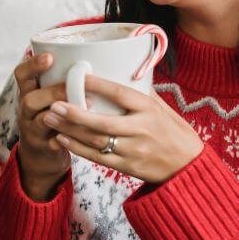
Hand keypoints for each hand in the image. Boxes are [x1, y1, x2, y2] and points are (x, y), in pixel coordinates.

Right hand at [12, 52, 70, 200]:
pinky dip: (66, 139)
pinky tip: (81, 135)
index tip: (50, 57)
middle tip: (73, 87)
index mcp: (29, 93)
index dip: (32, 65)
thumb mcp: (48, 97)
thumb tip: (94, 54)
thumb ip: (61, 80)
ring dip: (61, 115)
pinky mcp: (44, 148)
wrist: (40, 154)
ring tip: (84, 108)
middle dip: (52, 92)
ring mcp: (33, 131)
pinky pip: (53, 144)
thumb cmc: (51, 117)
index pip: (21, 75)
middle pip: (29, 99)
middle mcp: (27, 112)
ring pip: (39, 122)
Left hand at [41, 75, 202, 183]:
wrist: (188, 168)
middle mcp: (140, 130)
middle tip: (53, 103)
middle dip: (75, 114)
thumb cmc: (175, 133)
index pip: (120, 95)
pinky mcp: (127, 167)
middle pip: (102, 123)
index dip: (98, 85)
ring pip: (95, 141)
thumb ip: (140, 94)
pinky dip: (77, 148)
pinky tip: (61, 139)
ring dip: (70, 130)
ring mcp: (132, 151)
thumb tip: (119, 72)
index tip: (78, 75)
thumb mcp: (163, 108)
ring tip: (49, 118)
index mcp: (149, 111)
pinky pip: (98, 158)